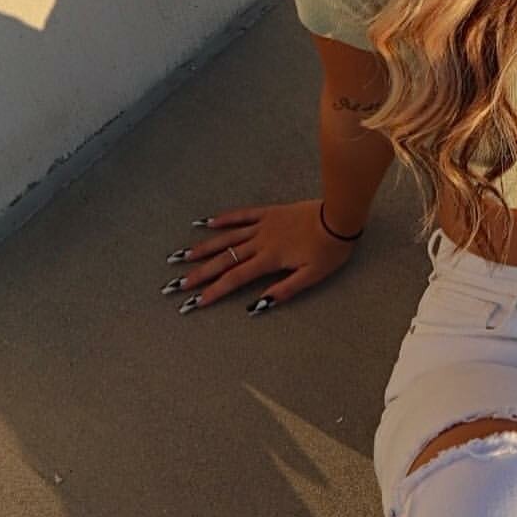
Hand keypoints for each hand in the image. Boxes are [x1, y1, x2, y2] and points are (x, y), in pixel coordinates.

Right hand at [160, 198, 359, 314]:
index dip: (214, 291)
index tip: (196, 301)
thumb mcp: (312, 277)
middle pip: (224, 260)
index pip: (235, 278)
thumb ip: (285, 290)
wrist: (339, 218)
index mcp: (269, 260)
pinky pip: (242, 215)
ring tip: (182, 255)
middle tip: (177, 283)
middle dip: (199, 273)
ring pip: (227, 238)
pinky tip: (206, 223)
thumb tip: (258, 304)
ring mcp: (262, 226)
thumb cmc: (329, 251)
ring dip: (203, 247)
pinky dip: (224, 219)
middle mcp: (260, 242)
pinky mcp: (269, 212)